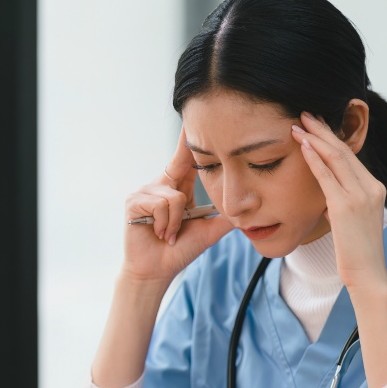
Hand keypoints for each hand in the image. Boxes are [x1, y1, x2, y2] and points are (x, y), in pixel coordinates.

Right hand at [121, 127, 233, 283]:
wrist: (157, 271)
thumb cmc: (179, 250)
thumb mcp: (209, 230)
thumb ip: (226, 215)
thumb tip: (252, 205)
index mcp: (177, 187)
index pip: (185, 158)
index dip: (191, 138)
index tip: (196, 116)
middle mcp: (159, 184)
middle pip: (180, 168)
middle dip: (188, 177)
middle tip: (186, 205)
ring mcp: (144, 192)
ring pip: (175, 196)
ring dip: (177, 222)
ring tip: (169, 234)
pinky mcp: (134, 203)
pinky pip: (162, 205)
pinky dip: (166, 224)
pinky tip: (159, 234)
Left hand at [291, 111, 386, 293]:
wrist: (367, 274)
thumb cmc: (356, 252)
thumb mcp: (352, 221)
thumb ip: (343, 202)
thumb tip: (328, 196)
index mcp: (374, 188)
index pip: (351, 157)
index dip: (332, 138)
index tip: (316, 125)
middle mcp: (371, 187)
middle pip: (344, 150)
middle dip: (323, 130)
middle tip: (305, 115)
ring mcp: (361, 195)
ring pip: (337, 157)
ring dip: (316, 138)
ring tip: (299, 124)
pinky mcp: (346, 206)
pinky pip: (327, 176)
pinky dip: (314, 158)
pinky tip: (303, 145)